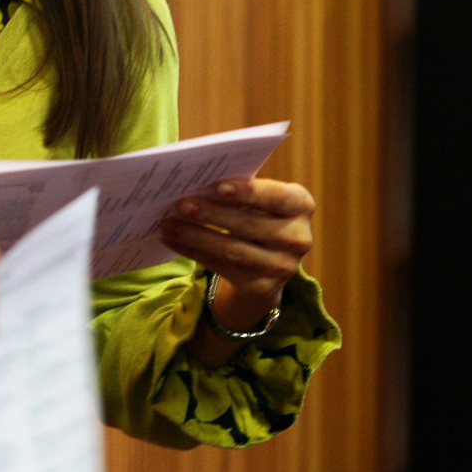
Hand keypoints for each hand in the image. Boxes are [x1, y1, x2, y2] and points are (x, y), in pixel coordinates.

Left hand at [159, 176, 314, 332]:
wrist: (271, 263)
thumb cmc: (260, 215)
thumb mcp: (262, 200)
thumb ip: (241, 191)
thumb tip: (197, 183)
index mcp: (301, 206)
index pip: (276, 197)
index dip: (248, 192)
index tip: (218, 187)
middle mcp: (299, 238)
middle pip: (249, 225)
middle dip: (211, 214)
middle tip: (181, 204)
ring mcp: (283, 267)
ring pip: (233, 250)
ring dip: (196, 236)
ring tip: (170, 225)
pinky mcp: (263, 288)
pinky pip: (223, 268)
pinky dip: (195, 253)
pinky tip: (175, 242)